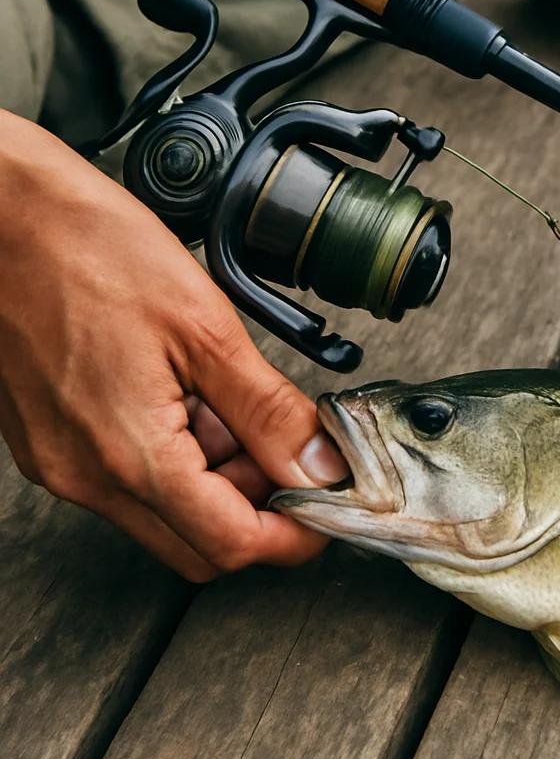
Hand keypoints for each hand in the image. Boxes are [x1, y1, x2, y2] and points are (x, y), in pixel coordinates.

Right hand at [0, 110, 348, 580]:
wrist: (5, 215)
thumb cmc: (90, 250)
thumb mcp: (205, 328)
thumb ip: (268, 410)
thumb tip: (319, 463)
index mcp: (129, 455)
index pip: (231, 543)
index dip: (296, 533)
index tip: (330, 505)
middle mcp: (87, 476)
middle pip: (199, 543)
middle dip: (261, 507)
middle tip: (293, 449)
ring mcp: (64, 462)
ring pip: (168, 510)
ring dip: (222, 476)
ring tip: (236, 401)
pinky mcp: (54, 441)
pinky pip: (133, 476)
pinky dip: (181, 454)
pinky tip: (195, 396)